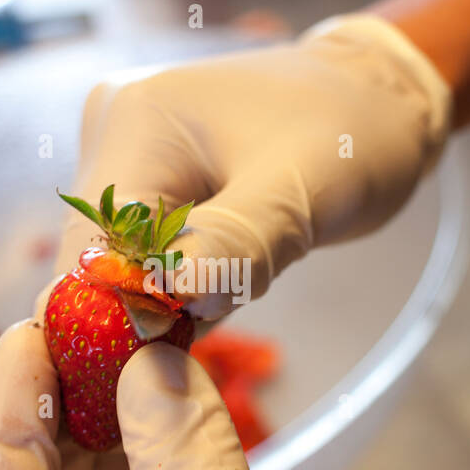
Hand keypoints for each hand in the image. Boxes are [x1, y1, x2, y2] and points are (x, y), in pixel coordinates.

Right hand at [46, 14, 452, 319]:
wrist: (377, 99)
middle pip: (100, 261)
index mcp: (137, 124)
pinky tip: (233, 277)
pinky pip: (150, 255)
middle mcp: (113, 136)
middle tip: (217, 329)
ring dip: (172, 301)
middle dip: (151, 309)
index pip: (92, 247)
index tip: (162, 371)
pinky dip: (185, 284)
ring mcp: (129, 160)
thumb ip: (236, 246)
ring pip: (125, 266)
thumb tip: (170, 300)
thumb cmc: (353, 131)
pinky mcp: (152, 185)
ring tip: (240, 287)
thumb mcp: (305, 189)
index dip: (118, 315)